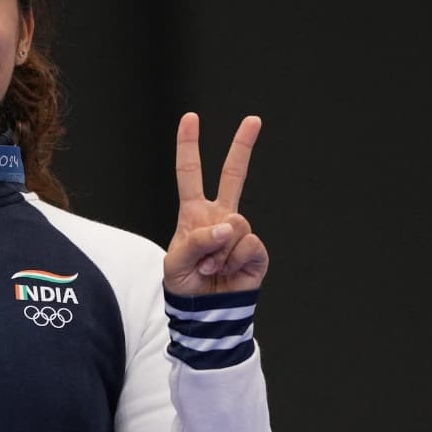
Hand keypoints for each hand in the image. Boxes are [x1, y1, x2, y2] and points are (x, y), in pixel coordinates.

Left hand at [164, 112, 268, 295]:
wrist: (205, 313)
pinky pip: (248, 244)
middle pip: (233, 175)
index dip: (188, 146)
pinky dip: (233, 260)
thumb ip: (196, 240)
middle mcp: (219, 217)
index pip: (190, 174)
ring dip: (218, 250)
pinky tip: (226, 271)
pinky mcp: (256, 251)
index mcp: (194, 213)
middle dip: (242, 146)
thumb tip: (226, 227)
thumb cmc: (185, 285)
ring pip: (235, 223)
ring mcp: (239, 233)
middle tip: (253, 120)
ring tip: (210, 267)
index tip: (190, 118)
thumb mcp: (176, 262)